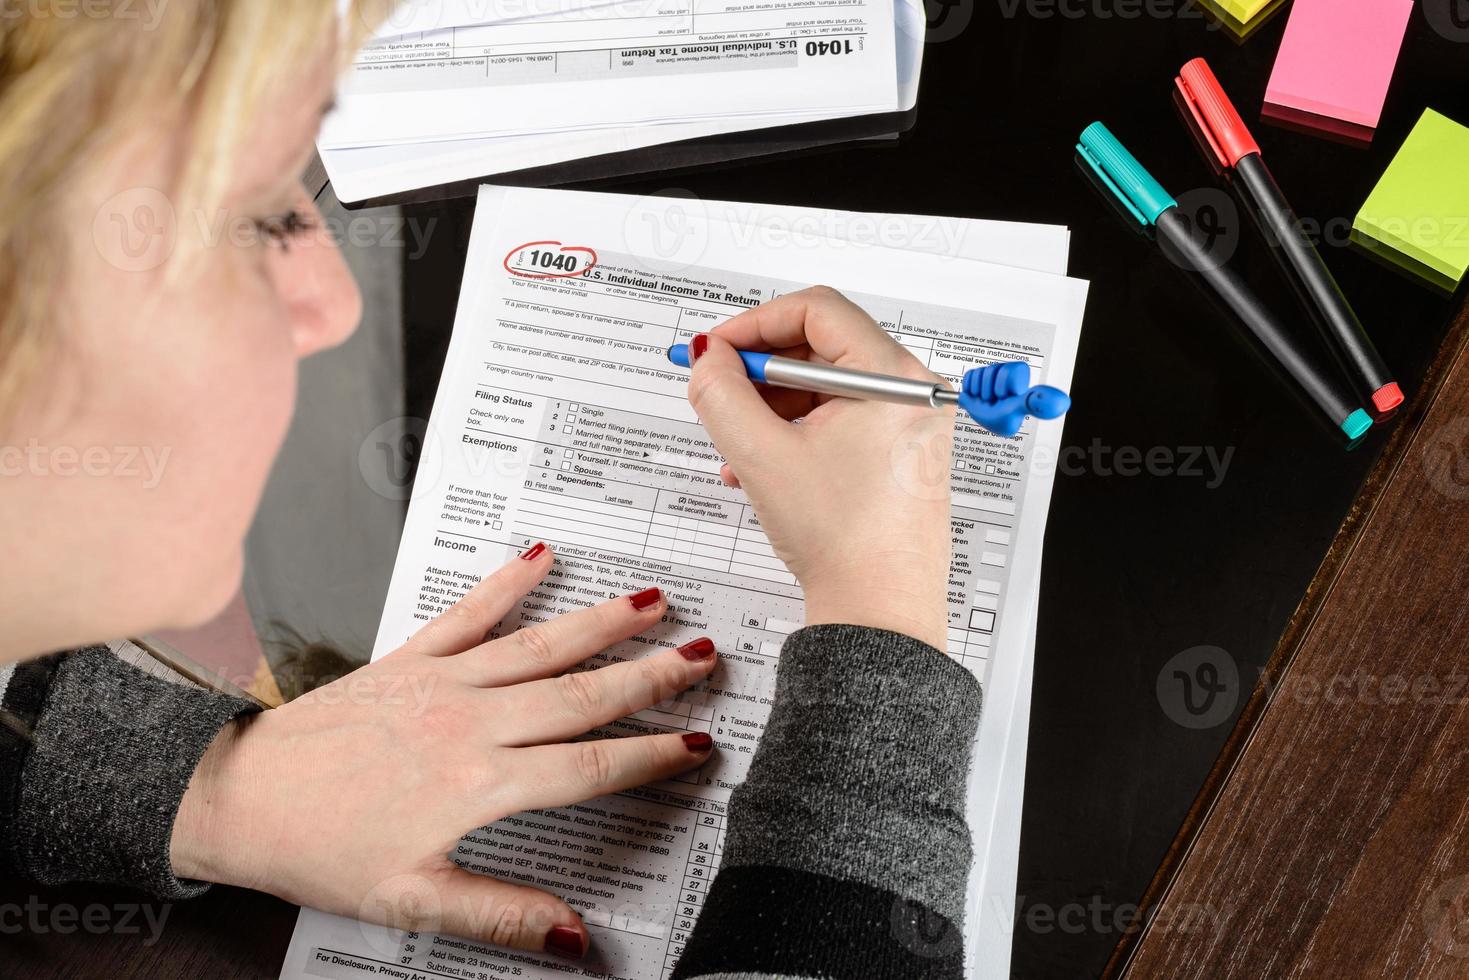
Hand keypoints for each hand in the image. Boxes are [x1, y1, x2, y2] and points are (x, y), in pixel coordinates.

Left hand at [171, 544, 716, 958]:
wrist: (240, 796)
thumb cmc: (318, 849)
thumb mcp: (411, 902)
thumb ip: (499, 915)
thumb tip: (572, 936)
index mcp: (476, 785)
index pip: (587, 768)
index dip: (649, 758)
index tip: (695, 748)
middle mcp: (469, 723)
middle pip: (581, 696)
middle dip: (651, 676)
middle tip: (705, 657)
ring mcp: (442, 682)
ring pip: (540, 647)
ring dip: (602, 623)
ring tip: (653, 602)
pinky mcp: (410, 658)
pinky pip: (468, 613)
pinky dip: (506, 584)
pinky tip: (539, 557)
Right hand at [685, 286, 953, 650]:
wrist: (878, 612)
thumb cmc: (846, 541)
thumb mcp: (761, 455)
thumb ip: (722, 392)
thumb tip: (710, 358)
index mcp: (893, 376)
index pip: (816, 309)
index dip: (754, 324)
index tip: (718, 350)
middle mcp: (913, 392)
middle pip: (822, 347)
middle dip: (761, 373)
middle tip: (721, 392)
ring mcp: (911, 425)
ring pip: (827, 389)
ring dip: (773, 408)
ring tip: (738, 448)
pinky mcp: (901, 456)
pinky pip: (842, 421)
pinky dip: (798, 433)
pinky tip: (763, 468)